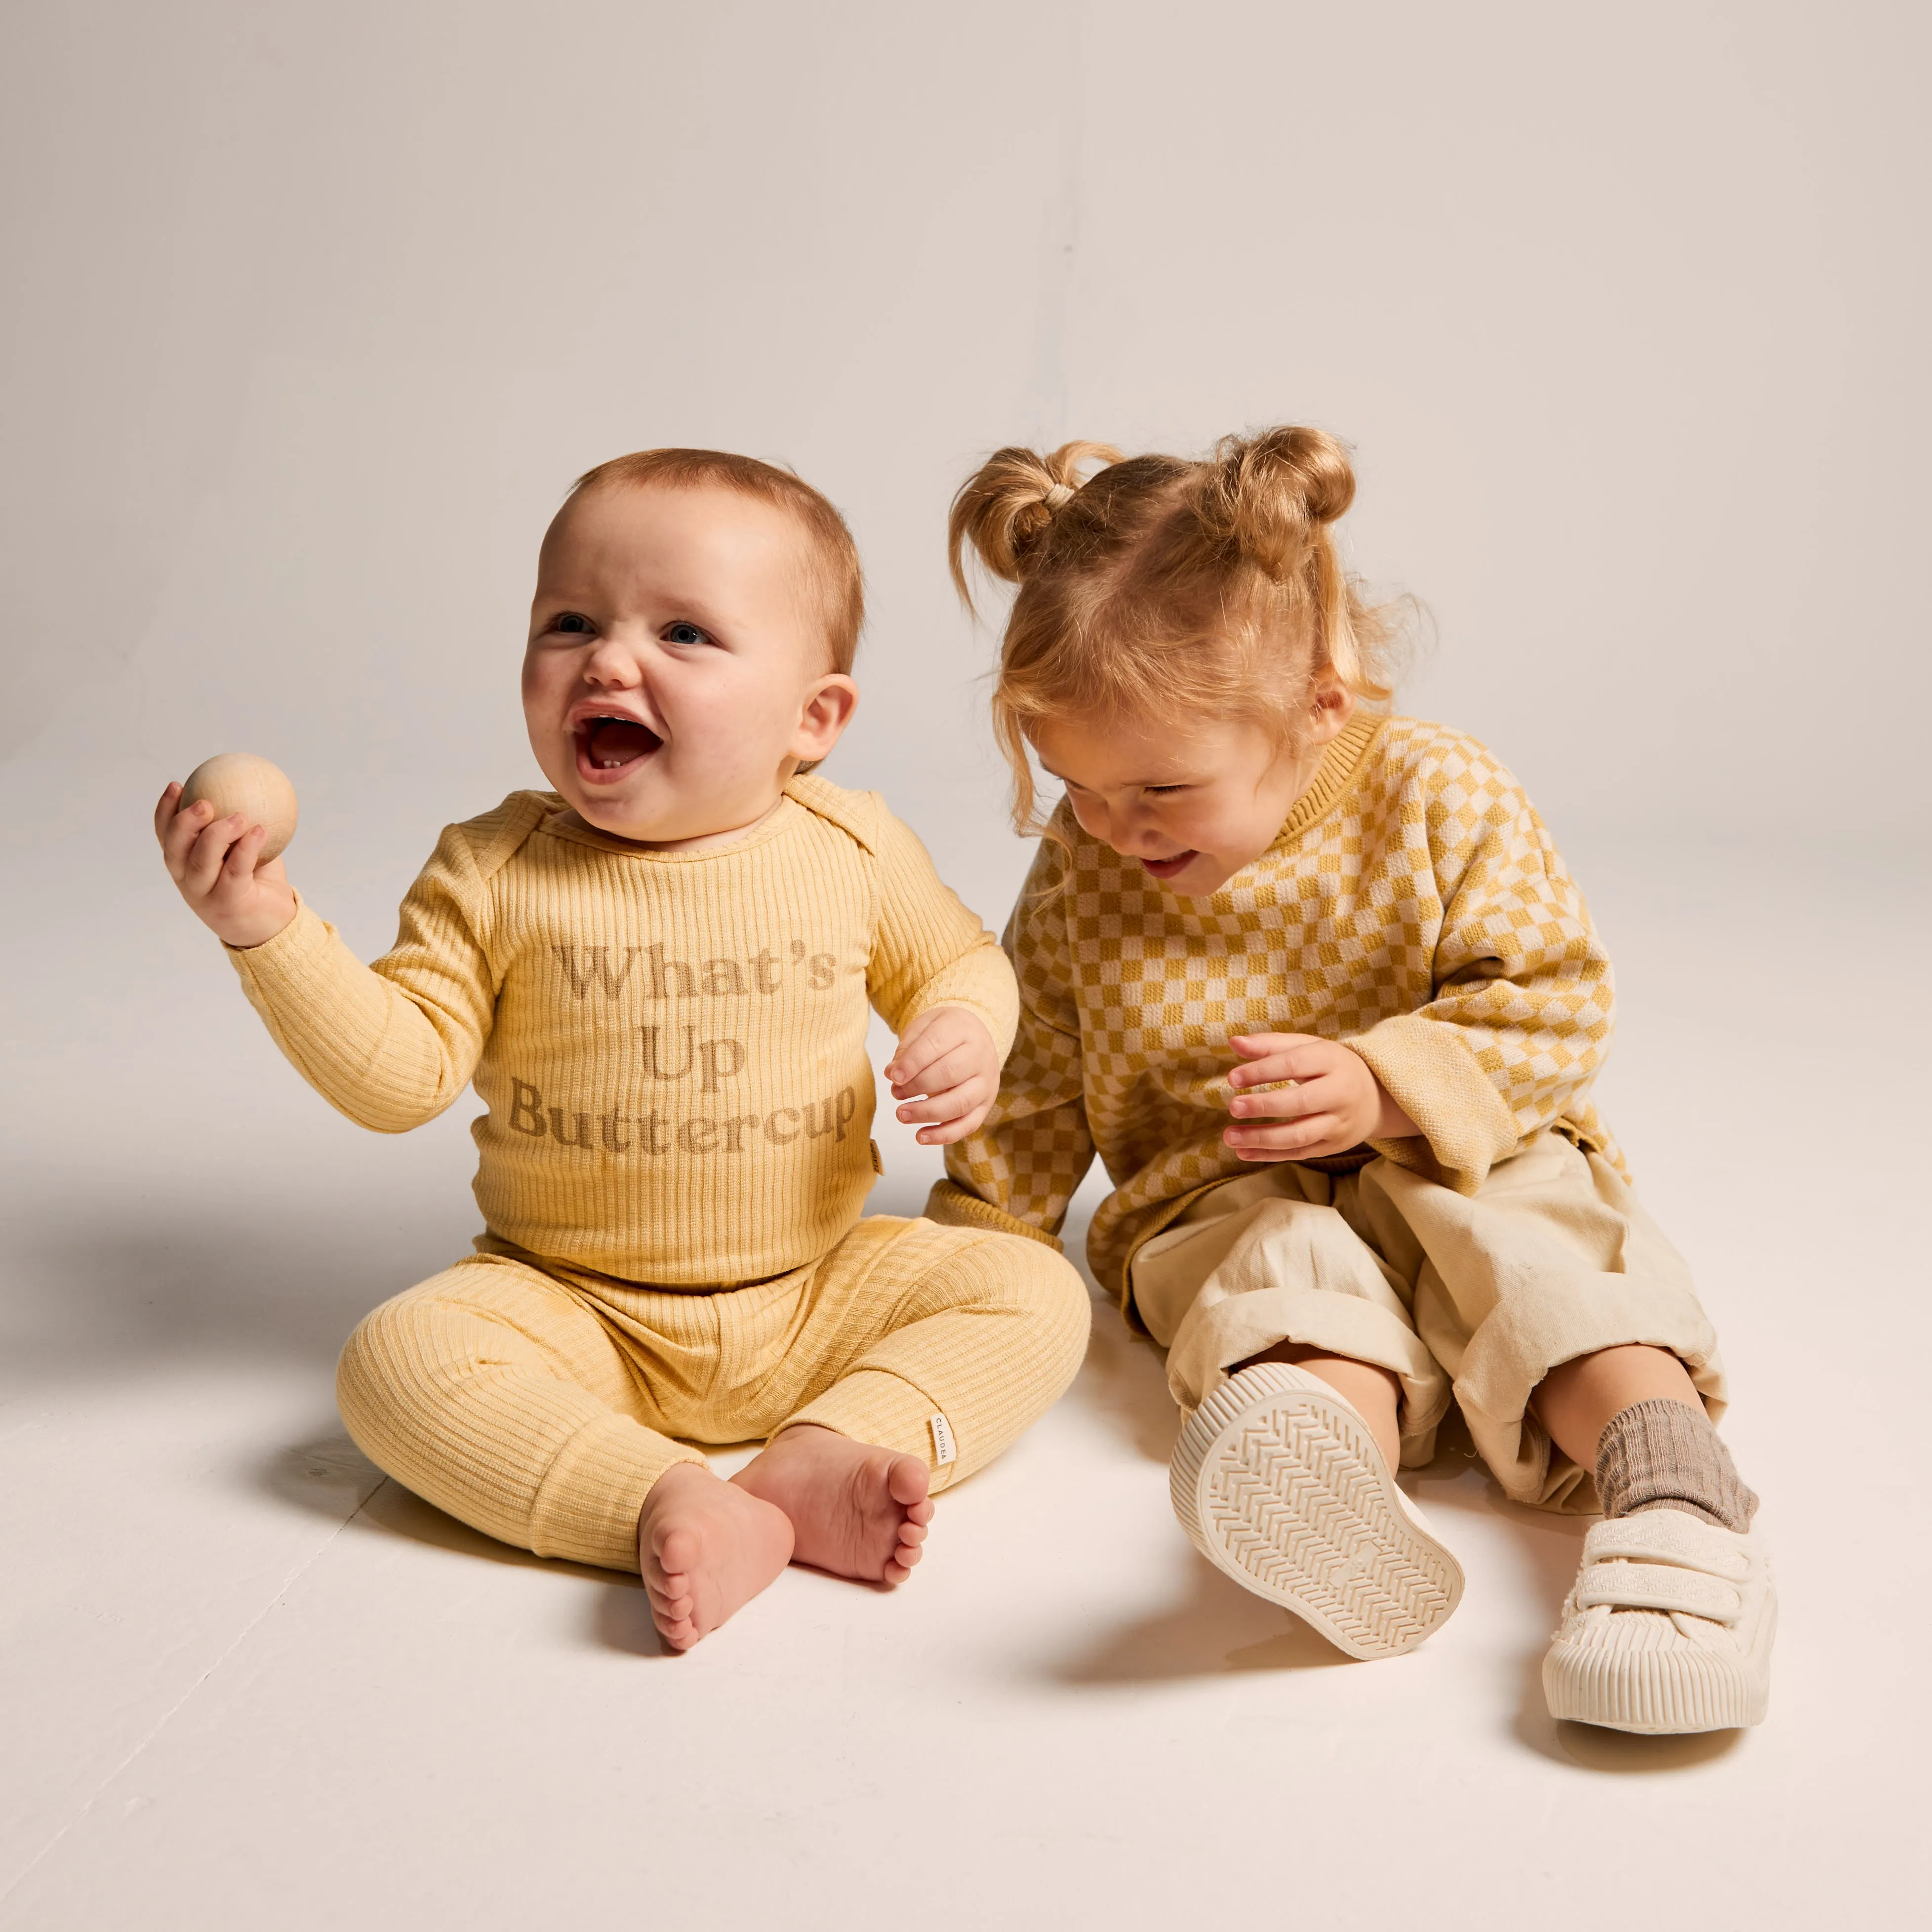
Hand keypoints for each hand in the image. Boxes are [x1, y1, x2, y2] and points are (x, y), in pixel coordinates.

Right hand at [154, 781, 298, 948]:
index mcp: (184, 866)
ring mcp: (206, 895)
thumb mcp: (244, 851)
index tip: (176, 785)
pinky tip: (260, 831)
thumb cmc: (257, 882)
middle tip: (205, 802)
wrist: (274, 927)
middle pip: (175, 849)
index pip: (165, 836)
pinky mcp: (229, 904)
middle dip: (185, 822)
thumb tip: (246, 788)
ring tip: (240, 816)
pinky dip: (247, 849)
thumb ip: (237, 828)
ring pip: (201, 861)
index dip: (165, 811)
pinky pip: (235, 871)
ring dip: (218, 834)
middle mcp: (188, 881)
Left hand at [884, 1004, 999, 1146]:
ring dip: (927, 1112)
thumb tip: (892, 1074)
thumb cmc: (945, 1034)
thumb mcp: (924, 1027)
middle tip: (895, 1093)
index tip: (893, 1076)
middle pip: (950, 1074)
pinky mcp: (985, 1105)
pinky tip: (921, 1136)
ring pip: (960, 1103)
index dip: (913, 1062)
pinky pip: (968, 1125)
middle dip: (917, 1087)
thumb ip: (907, 1048)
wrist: (975, 1038)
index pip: (937, 1044)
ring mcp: (986, 1083)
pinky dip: (944, 1135)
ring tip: (902, 1114)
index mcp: (963, 1029)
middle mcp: (980, 1055)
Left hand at [1223, 1032, 1415, 1161]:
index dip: (1262, 1071)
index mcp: (1332, 1061)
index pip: (1294, 1064)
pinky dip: (1270, 1155)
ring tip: (1230, 1136)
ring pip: (1300, 1135)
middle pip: (1301, 1102)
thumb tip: (1233, 1042)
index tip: (1233, 1078)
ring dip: (1262, 1139)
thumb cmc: (1331, 1067)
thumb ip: (1271, 1045)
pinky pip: (1299, 1153)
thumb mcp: (1308, 1047)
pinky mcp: (1333, 1146)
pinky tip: (1244, 1152)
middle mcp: (1340, 1093)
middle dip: (1264, 1106)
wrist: (1375, 1097)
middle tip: (1233, 1107)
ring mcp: (1338, 1123)